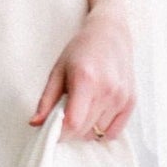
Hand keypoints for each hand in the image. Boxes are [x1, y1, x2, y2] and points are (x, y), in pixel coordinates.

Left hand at [33, 12, 135, 138]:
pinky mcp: (130, 102)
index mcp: (86, 80)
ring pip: (98, 133)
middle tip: (63, 117)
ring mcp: (121, 97)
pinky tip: (95, 115)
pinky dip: (102, 131)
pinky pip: (114, 132)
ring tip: (81, 109)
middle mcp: (107, 90)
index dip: (59, 132)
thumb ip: (46, 99)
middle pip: (84, 131)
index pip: (73, 123)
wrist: (111, 34)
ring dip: (85, 130)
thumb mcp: (58, 70)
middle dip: (69, 131)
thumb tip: (35, 123)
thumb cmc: (81, 49)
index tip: (52, 130)